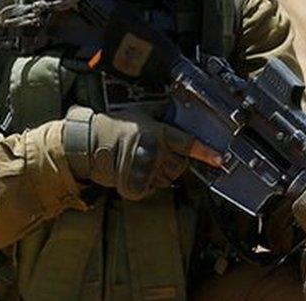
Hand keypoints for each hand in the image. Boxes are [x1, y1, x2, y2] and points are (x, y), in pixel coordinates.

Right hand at [63, 105, 221, 199]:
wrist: (86, 141)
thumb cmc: (115, 128)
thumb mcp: (141, 116)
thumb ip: (161, 121)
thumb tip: (176, 117)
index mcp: (158, 131)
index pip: (186, 143)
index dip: (204, 152)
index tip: (218, 159)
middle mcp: (153, 147)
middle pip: (178, 167)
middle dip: (171, 164)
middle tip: (154, 156)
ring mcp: (143, 166)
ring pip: (165, 180)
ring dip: (157, 176)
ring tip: (139, 163)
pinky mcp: (132, 181)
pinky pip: (148, 190)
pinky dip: (143, 187)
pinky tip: (132, 174)